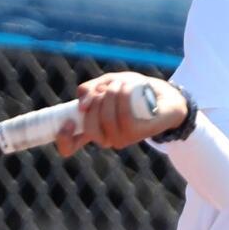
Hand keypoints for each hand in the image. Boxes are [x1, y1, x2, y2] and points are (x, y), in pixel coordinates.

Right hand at [54, 72, 188, 156]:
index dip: (63, 139)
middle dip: (93, 103)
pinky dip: (123, 96)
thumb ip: (90, 89)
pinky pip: (125, 116)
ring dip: (110, 95)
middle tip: (104, 89)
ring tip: (120, 84)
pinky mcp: (138, 134)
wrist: (165, 95)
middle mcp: (106, 137)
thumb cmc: (134, 90)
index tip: (67, 123)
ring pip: (106, 119)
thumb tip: (81, 103)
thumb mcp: (108, 83)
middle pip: (88, 127)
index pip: (69, 146)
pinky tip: (127, 87)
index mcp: (94, 128)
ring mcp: (122, 138)